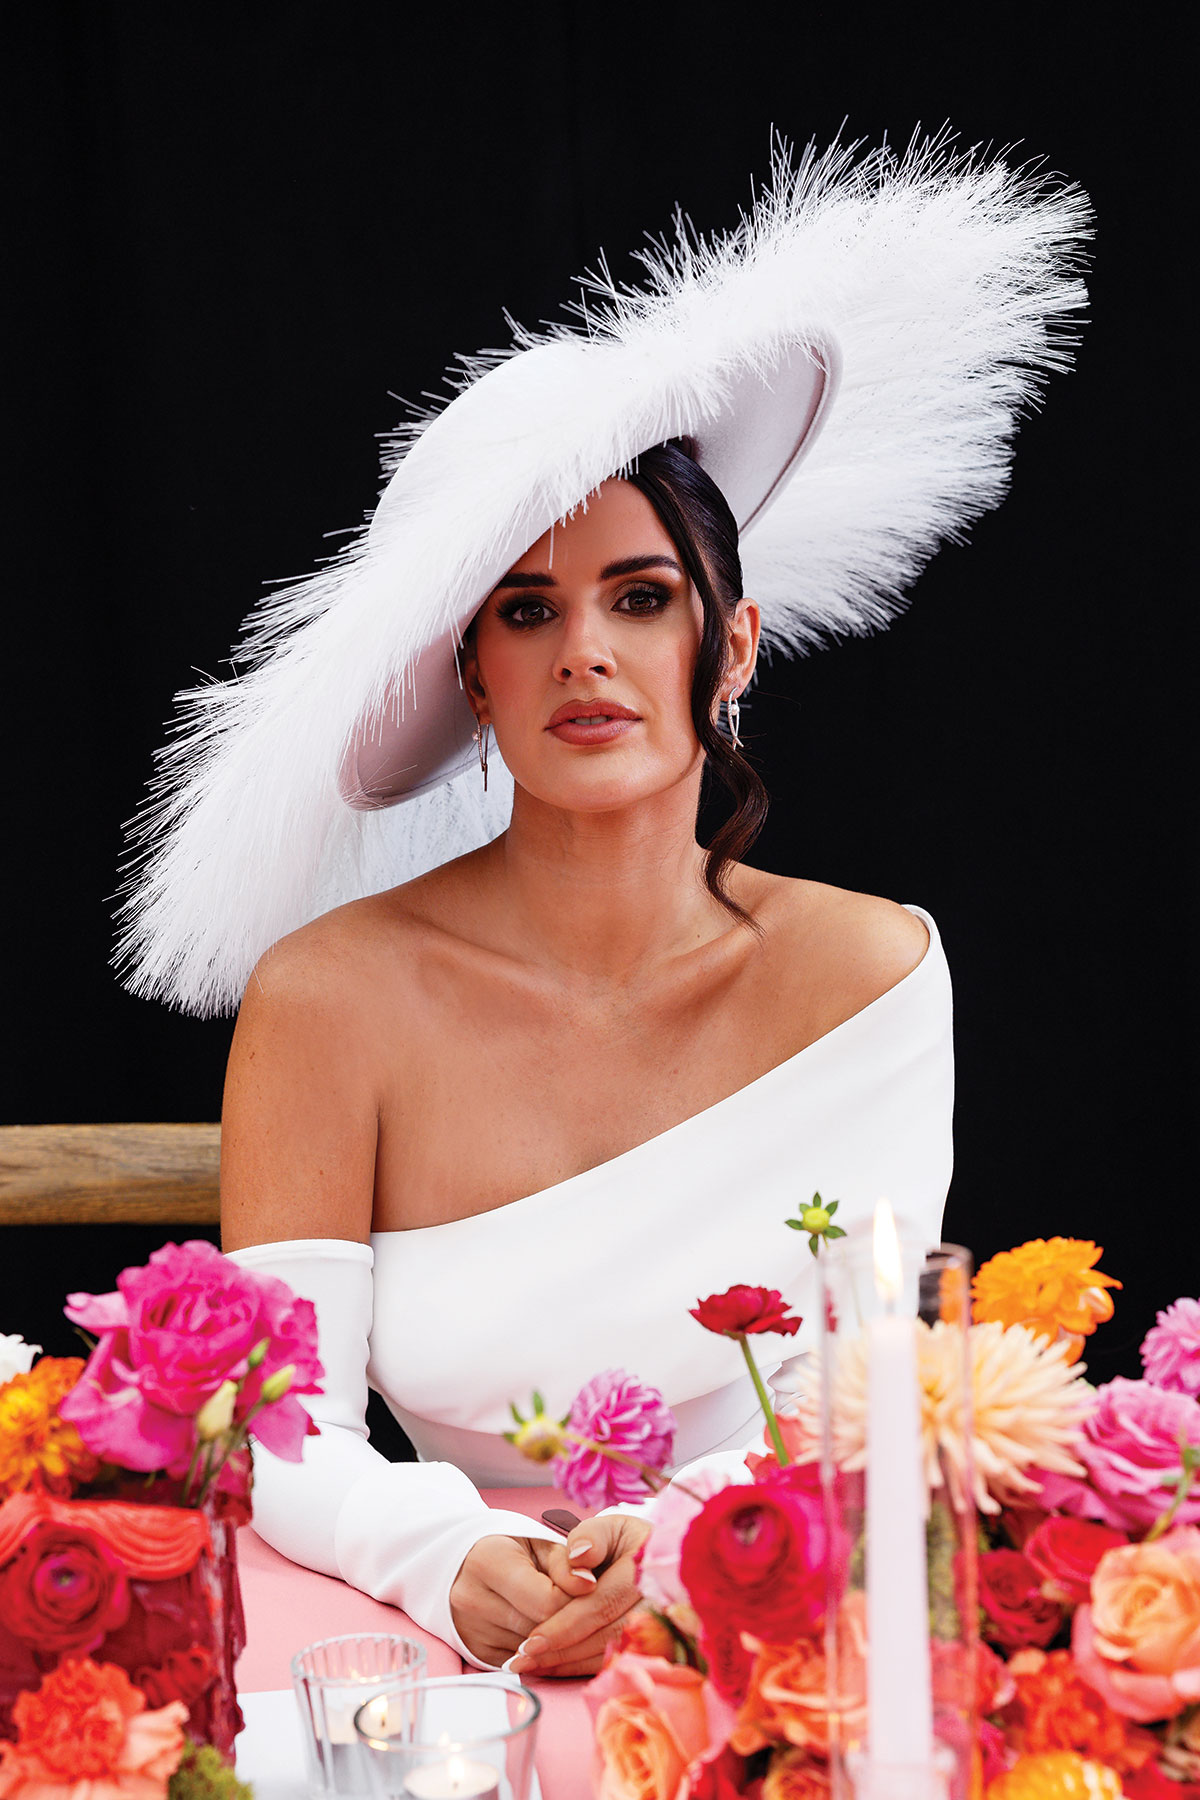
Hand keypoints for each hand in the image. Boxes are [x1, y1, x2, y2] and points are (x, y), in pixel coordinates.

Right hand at [449, 1534, 590, 1668]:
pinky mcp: (473, 1653)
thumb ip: (566, 1564)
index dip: (575, 1600)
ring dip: (552, 1640)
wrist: (468, 1565)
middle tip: (577, 1608)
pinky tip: (540, 1633)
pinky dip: (536, 1654)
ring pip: (530, 1652)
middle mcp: (470, 1598)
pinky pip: (519, 1665)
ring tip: (558, 1617)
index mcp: (487, 1561)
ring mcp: (469, 1629)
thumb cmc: (514, 1552)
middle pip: (538, 1630)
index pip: (547, 1601)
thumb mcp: (542, 1545)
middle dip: (565, 1622)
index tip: (586, 1592)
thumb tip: (588, 1584)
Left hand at [508, 1514, 652, 1678]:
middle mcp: (659, 1604)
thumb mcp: (614, 1527)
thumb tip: (576, 1557)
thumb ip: (592, 1536)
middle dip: (561, 1651)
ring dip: (569, 1665)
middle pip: (605, 1637)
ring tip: (531, 1667)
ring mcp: (663, 1631)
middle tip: (523, 1660)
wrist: (668, 1563)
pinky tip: (556, 1668)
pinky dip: (584, 1668)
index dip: (564, 1626)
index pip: (600, 1605)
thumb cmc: (632, 1543)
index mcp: (647, 1569)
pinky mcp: (658, 1650)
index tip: (531, 1641)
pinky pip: (618, 1664)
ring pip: (611, 1655)